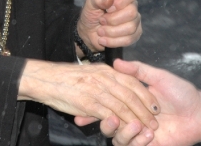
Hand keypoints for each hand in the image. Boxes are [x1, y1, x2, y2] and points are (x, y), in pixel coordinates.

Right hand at [18, 60, 159, 134]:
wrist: (45, 78)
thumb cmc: (64, 76)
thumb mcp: (89, 71)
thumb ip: (104, 77)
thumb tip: (118, 85)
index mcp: (105, 70)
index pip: (131, 81)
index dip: (145, 94)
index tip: (155, 105)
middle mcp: (104, 78)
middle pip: (131, 95)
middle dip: (145, 110)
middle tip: (156, 122)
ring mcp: (97, 91)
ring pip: (124, 106)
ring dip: (137, 119)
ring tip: (147, 129)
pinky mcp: (90, 104)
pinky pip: (111, 115)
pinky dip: (122, 124)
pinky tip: (128, 130)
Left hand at [77, 0, 141, 52]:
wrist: (89, 34)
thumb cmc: (91, 15)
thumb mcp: (90, 5)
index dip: (121, 0)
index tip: (109, 8)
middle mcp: (131, 6)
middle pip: (131, 13)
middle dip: (112, 20)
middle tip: (101, 21)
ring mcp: (135, 21)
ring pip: (130, 28)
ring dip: (111, 32)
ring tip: (101, 31)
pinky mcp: (134, 34)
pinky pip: (128, 40)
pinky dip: (113, 41)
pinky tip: (104, 40)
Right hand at [102, 60, 200, 145]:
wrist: (200, 113)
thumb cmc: (182, 93)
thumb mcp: (159, 77)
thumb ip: (138, 70)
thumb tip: (116, 62)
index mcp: (132, 102)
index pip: (109, 105)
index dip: (101, 106)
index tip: (98, 103)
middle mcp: (132, 118)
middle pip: (108, 126)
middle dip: (107, 124)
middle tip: (112, 118)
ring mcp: (140, 134)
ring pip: (118, 140)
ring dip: (124, 133)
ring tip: (137, 125)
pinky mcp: (148, 145)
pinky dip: (137, 142)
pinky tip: (149, 134)